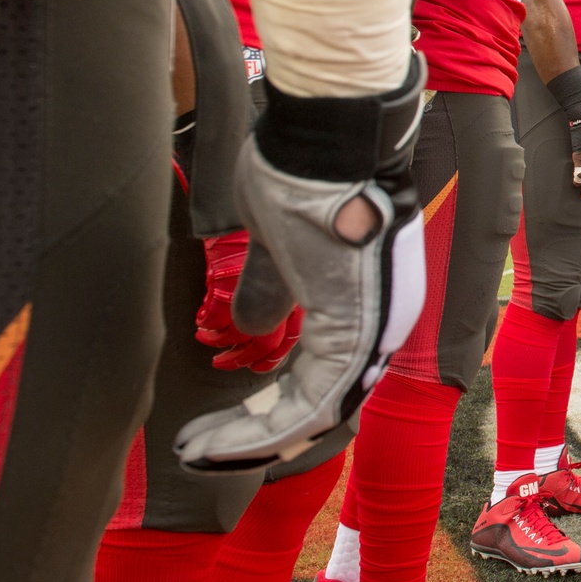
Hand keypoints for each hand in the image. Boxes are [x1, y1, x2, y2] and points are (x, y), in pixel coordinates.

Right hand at [174, 53, 429, 472]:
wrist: (328, 132)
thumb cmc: (302, 171)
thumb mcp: (276, 244)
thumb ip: (270, 287)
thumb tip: (254, 325)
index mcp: (364, 301)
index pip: (321, 377)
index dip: (269, 409)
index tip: (216, 426)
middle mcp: (382, 321)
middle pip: (322, 405)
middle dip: (256, 433)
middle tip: (201, 448)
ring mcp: (378, 326)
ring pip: (318, 412)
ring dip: (253, 438)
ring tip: (198, 448)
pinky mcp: (360, 327)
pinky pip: (316, 401)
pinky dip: (264, 427)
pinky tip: (213, 438)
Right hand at [195, 231, 301, 371]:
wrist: (242, 213)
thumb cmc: (257, 240)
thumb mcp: (279, 269)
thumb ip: (278, 295)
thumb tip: (268, 329)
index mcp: (292, 294)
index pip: (288, 337)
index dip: (272, 356)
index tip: (259, 366)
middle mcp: (274, 295)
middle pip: (264, 342)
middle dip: (243, 359)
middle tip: (225, 364)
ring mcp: (248, 291)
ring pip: (236, 334)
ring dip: (220, 344)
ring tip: (210, 346)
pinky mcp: (223, 285)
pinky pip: (214, 318)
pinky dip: (207, 327)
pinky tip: (202, 328)